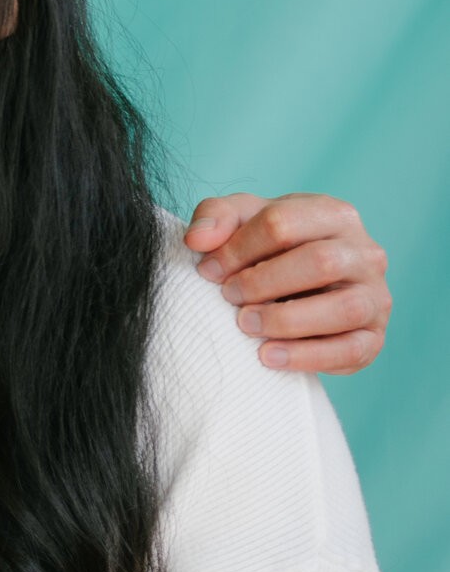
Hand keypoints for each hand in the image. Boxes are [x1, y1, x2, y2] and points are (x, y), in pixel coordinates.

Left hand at [186, 192, 389, 372]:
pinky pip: (351, 350)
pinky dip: (307, 356)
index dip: (238, 248)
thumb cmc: (269, 245)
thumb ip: (216, 216)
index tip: (208, 270)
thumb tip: (196, 239)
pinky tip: (268, 355)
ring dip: (287, 320)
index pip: (284, 223)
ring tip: (246, 324)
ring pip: (345, 308)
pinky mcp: (374, 337)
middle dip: (264, 282)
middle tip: (228, 295)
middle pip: (320, 262)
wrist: (300, 286)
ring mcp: (376, 296)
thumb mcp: (241, 220)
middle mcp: (365, 252)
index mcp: (333, 214)